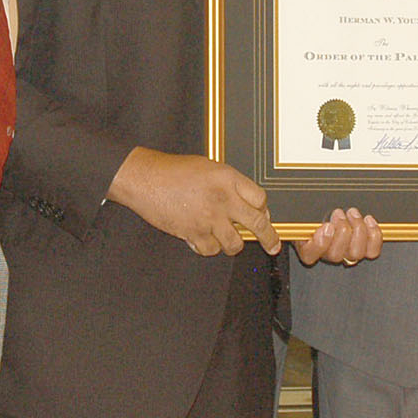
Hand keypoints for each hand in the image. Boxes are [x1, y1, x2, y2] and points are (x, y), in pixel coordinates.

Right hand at [108, 148, 278, 256]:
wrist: (145, 178)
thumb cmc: (173, 170)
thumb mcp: (208, 167)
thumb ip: (229, 184)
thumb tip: (245, 204)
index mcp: (229, 178)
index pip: (260, 199)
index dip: (264, 210)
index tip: (263, 216)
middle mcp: (223, 199)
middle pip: (258, 224)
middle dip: (269, 238)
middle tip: (272, 246)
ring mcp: (209, 218)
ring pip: (235, 244)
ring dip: (232, 244)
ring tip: (225, 239)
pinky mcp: (194, 233)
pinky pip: (211, 250)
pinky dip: (209, 247)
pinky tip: (202, 238)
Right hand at [294, 207, 382, 266]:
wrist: (332, 210)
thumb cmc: (317, 212)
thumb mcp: (305, 211)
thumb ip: (300, 212)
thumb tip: (299, 209)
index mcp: (306, 246)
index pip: (309, 254)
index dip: (320, 242)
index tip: (326, 226)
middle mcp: (327, 254)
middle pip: (335, 255)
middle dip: (341, 230)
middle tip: (339, 213)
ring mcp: (346, 254)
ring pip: (355, 253)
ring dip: (356, 230)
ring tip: (352, 214)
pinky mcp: (364, 250)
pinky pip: (372, 251)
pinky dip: (373, 235)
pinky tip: (368, 220)